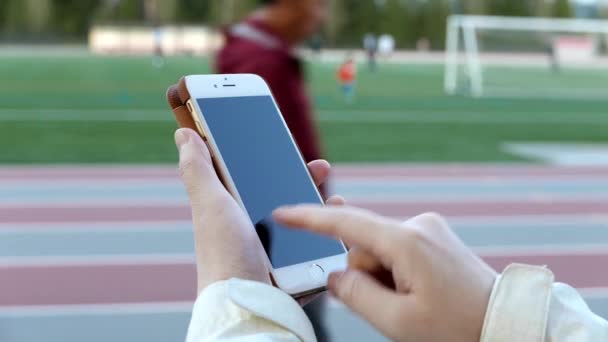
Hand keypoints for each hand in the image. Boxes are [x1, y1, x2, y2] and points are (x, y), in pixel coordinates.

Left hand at [175, 128, 342, 292]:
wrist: (246, 304)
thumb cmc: (223, 255)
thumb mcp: (210, 205)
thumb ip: (198, 170)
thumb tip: (183, 133)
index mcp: (232, 210)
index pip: (251, 175)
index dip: (268, 157)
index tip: (286, 143)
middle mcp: (252, 228)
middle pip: (283, 195)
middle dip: (303, 177)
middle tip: (320, 167)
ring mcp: (274, 250)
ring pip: (303, 219)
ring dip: (321, 204)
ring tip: (334, 199)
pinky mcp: (292, 268)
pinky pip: (316, 246)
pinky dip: (329, 234)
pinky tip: (338, 227)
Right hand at [273, 206, 496, 341]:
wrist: (507, 323)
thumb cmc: (459, 327)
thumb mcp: (399, 322)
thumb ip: (356, 295)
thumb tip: (335, 276)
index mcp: (406, 242)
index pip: (345, 223)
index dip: (309, 219)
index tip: (282, 213)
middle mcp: (417, 225)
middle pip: (363, 245)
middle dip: (366, 275)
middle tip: (393, 307)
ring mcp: (428, 229)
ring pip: (380, 251)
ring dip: (383, 278)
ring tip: (414, 303)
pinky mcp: (434, 237)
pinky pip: (397, 251)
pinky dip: (396, 272)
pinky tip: (419, 292)